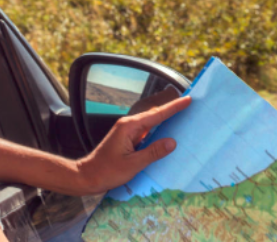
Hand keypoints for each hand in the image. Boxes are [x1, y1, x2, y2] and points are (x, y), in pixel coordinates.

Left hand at [75, 96, 191, 193]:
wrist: (86, 176)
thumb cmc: (107, 171)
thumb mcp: (133, 164)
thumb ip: (153, 152)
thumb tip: (172, 142)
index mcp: (129, 127)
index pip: (156, 115)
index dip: (173, 107)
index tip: (188, 100)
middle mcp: (128, 126)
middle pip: (154, 115)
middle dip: (172, 109)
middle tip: (189, 104)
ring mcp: (127, 132)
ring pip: (151, 123)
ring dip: (165, 119)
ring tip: (183, 116)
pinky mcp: (127, 139)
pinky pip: (146, 132)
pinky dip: (158, 131)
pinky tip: (166, 134)